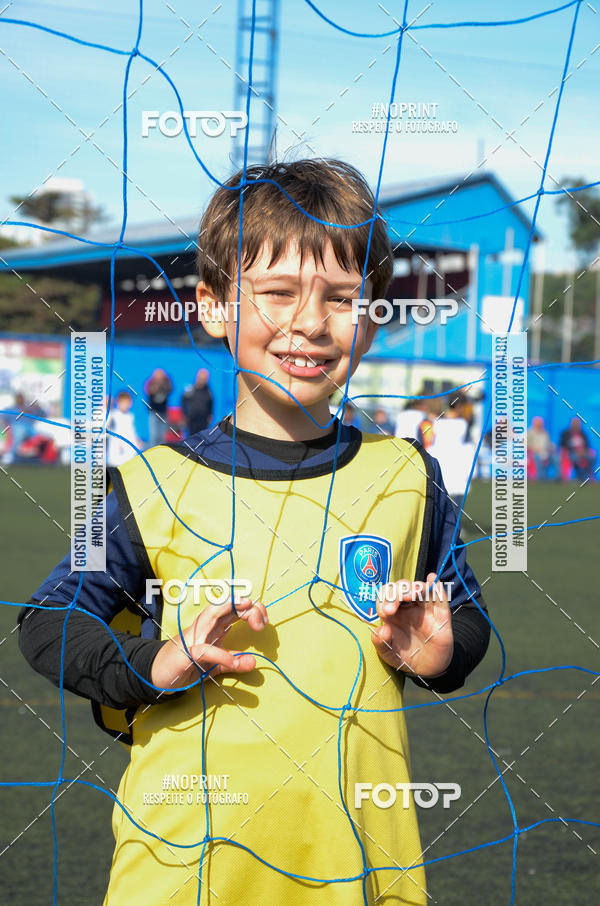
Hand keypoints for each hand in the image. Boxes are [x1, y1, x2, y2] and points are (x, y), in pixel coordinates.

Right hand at [151, 597, 267, 693]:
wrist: (156, 675)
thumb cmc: (185, 665)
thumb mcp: (214, 664)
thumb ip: (232, 661)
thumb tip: (254, 662)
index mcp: (213, 627)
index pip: (234, 608)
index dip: (251, 609)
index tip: (264, 621)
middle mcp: (205, 626)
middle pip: (227, 605)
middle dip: (247, 606)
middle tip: (262, 621)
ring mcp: (194, 637)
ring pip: (213, 615)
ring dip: (233, 610)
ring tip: (252, 615)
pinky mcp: (186, 653)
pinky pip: (205, 650)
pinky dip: (221, 655)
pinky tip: (233, 662)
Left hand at [371, 573, 452, 678]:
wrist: (428, 669)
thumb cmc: (405, 657)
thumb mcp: (388, 654)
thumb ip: (381, 643)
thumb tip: (381, 630)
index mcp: (392, 613)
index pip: (385, 596)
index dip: (385, 599)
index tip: (387, 612)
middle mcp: (407, 607)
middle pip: (401, 588)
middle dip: (398, 591)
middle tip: (398, 604)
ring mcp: (424, 609)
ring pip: (420, 589)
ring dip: (416, 587)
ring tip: (414, 593)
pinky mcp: (441, 616)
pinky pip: (440, 599)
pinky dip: (437, 588)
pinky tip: (432, 580)